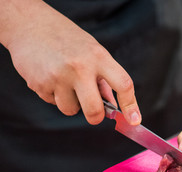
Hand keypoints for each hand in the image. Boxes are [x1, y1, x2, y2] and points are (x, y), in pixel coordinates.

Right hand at [3, 0, 140, 124]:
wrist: (30, 24)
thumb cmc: (67, 40)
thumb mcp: (92, 52)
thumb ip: (104, 80)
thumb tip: (112, 106)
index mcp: (98, 56)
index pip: (123, 84)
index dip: (131, 105)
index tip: (134, 120)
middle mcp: (80, 67)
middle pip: (94, 110)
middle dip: (95, 117)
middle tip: (95, 113)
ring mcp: (58, 76)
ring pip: (70, 110)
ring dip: (70, 103)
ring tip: (65, 82)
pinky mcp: (39, 84)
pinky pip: (53, 102)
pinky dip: (54, 95)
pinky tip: (50, 77)